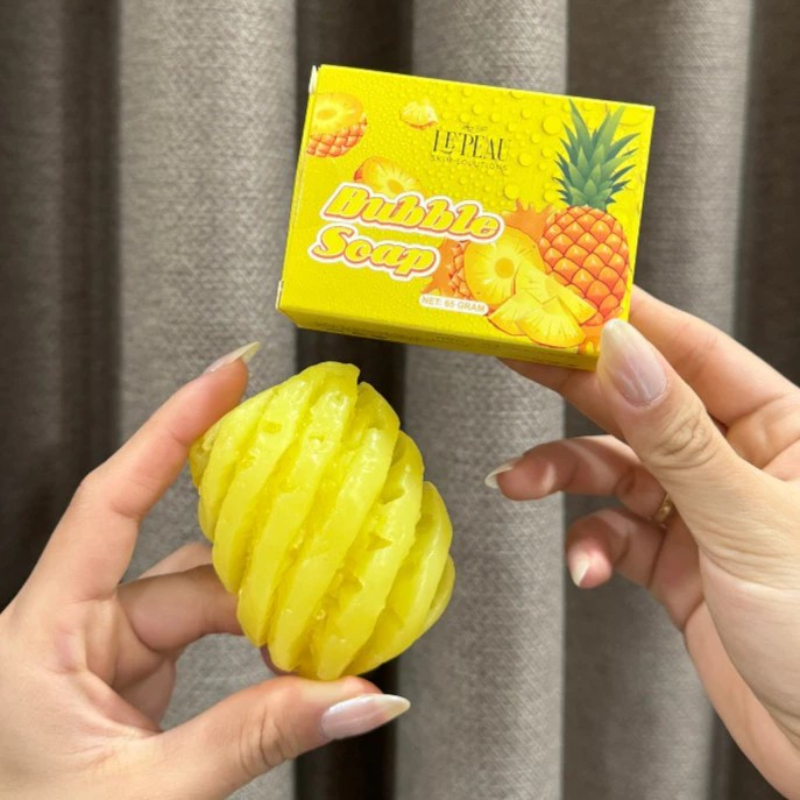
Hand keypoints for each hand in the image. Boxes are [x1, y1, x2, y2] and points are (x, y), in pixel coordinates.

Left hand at [0, 346, 408, 799]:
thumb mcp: (146, 794)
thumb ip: (255, 738)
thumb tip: (357, 698)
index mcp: (39, 637)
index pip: (111, 499)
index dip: (172, 429)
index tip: (224, 377)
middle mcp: (70, 632)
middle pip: (181, 565)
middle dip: (258, 559)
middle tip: (323, 526)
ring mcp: (104, 658)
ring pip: (200, 604)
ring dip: (263, 612)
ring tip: (325, 613)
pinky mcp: (132, 685)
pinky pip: (201, 639)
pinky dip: (252, 645)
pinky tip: (293, 654)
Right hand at [491, 289, 799, 798]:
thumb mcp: (750, 523)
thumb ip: (680, 438)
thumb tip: (627, 354)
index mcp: (783, 431)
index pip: (696, 353)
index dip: (633, 321)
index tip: (575, 297)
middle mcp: (738, 463)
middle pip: (643, 402)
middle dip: (578, 386)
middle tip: (518, 358)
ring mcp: (703, 512)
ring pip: (615, 469)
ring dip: (564, 476)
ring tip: (521, 483)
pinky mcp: (676, 561)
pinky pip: (615, 533)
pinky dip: (591, 546)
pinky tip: (586, 567)